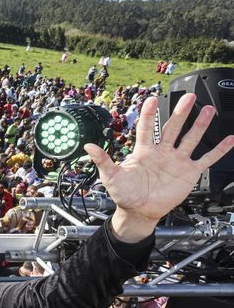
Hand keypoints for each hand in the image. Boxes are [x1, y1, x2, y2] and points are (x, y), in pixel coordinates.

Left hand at [85, 94, 233, 241]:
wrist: (139, 211)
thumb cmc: (124, 194)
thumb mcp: (110, 177)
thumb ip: (103, 160)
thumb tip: (87, 146)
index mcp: (144, 152)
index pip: (147, 129)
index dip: (149, 114)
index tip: (152, 99)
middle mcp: (162, 153)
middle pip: (173, 128)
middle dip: (181, 112)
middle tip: (189, 97)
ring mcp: (177, 161)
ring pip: (191, 139)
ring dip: (200, 125)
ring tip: (209, 109)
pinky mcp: (189, 172)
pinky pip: (206, 159)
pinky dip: (218, 150)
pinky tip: (229, 139)